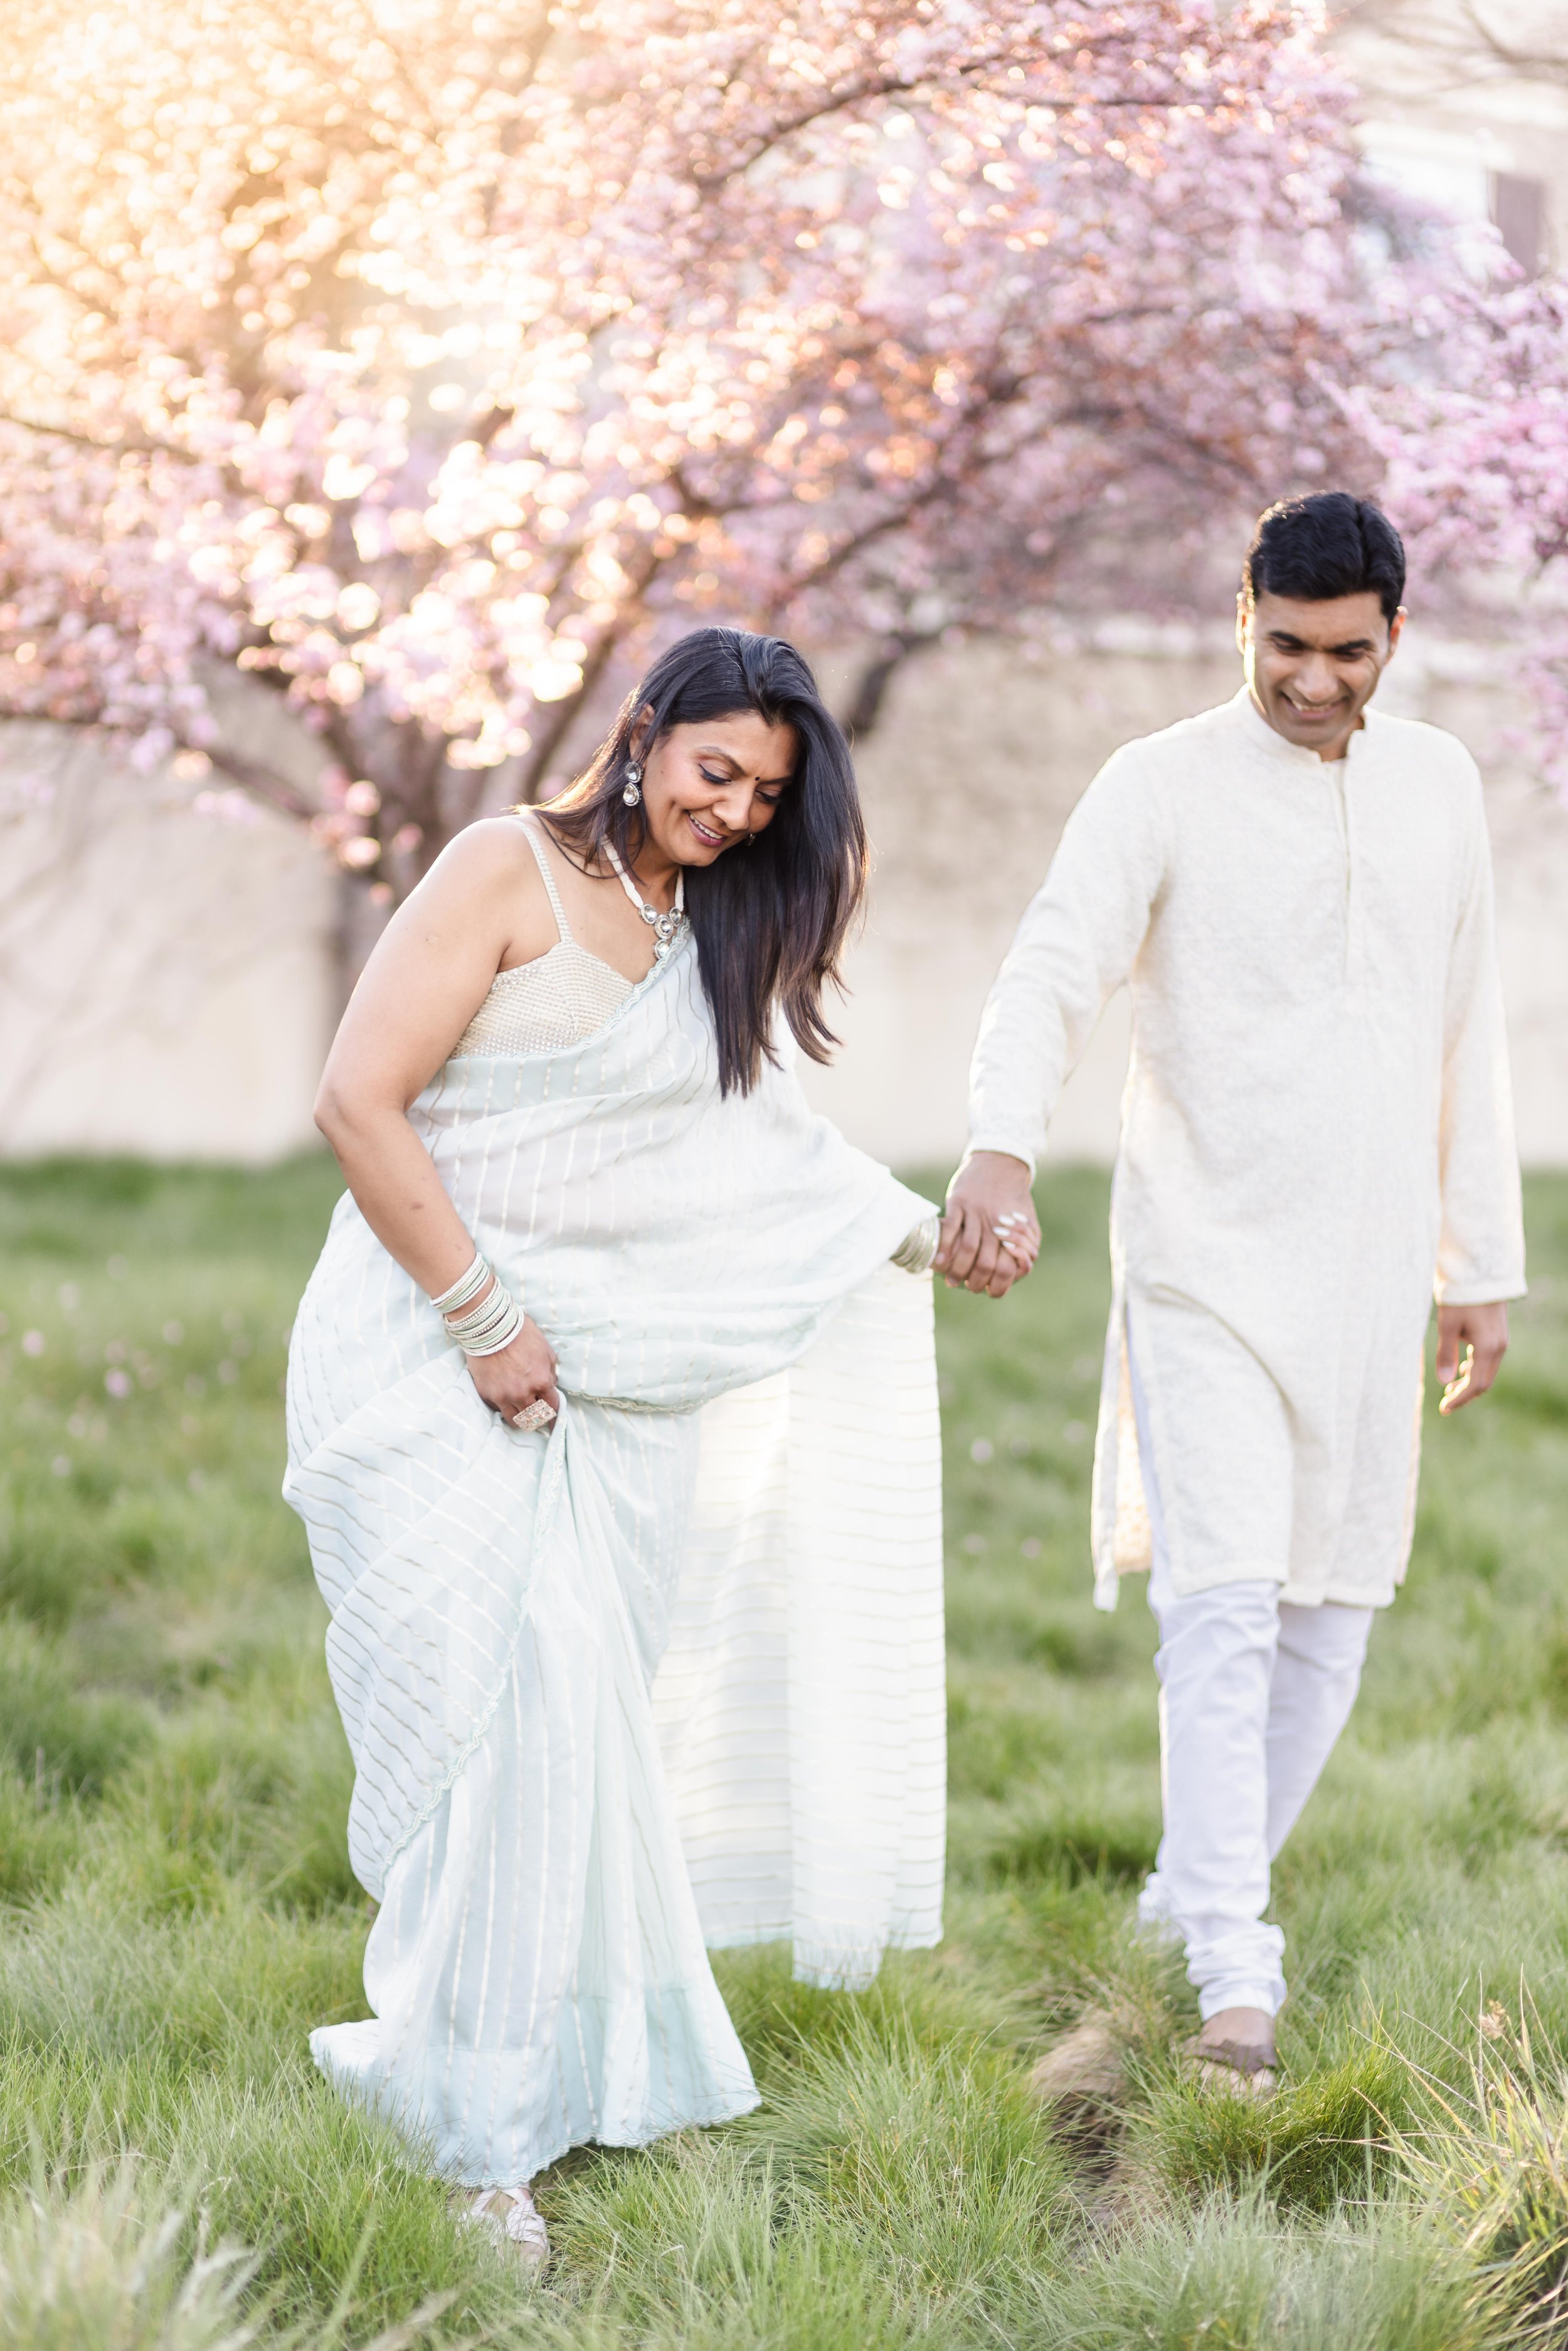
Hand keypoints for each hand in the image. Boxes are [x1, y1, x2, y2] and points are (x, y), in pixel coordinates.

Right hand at [466, 1313, 560, 1427]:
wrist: (489, 1327)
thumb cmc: (520, 1333)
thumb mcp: (546, 1350)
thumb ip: (551, 1372)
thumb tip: (551, 1385)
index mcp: (541, 1382)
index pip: (552, 1407)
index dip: (554, 1412)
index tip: (553, 1417)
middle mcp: (523, 1393)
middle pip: (535, 1418)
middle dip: (538, 1416)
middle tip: (537, 1414)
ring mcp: (503, 1396)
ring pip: (515, 1420)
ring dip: (521, 1418)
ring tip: (521, 1413)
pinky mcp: (487, 1395)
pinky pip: (498, 1410)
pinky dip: (504, 1407)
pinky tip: (506, 1399)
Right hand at [935, 1151, 1039, 1298]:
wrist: (1001, 1163)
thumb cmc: (1014, 1199)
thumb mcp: (1029, 1222)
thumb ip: (1027, 1246)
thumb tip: (1020, 1270)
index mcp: (1013, 1232)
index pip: (1006, 1268)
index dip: (998, 1285)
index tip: (989, 1290)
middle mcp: (995, 1223)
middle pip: (985, 1263)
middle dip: (975, 1281)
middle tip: (969, 1287)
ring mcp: (975, 1212)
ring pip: (966, 1248)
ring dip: (958, 1269)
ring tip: (952, 1280)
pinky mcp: (959, 1202)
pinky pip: (949, 1228)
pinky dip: (943, 1248)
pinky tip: (938, 1263)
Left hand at [1435, 1299, 1508, 1413]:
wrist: (1480, 1270)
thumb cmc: (1460, 1296)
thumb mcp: (1447, 1325)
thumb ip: (1446, 1354)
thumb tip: (1444, 1382)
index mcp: (1487, 1348)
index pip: (1475, 1385)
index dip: (1460, 1399)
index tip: (1443, 1409)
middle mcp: (1498, 1346)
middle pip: (1484, 1381)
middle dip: (1465, 1393)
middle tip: (1445, 1403)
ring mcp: (1500, 1339)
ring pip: (1486, 1370)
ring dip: (1469, 1381)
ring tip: (1450, 1388)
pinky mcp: (1497, 1332)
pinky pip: (1488, 1358)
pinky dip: (1475, 1367)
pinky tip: (1462, 1367)